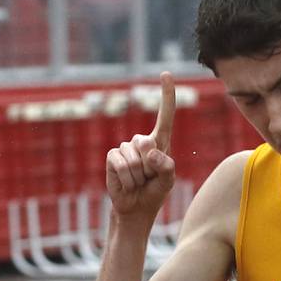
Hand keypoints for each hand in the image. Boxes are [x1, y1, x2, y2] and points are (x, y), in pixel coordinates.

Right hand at [106, 72, 175, 217]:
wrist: (136, 207)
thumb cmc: (154, 191)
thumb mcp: (167, 181)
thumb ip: (166, 166)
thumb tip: (150, 151)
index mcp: (160, 142)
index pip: (165, 115)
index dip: (166, 95)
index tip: (166, 73)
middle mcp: (142, 141)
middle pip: (148, 144)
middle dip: (151, 167)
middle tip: (149, 178)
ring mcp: (125, 148)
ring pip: (135, 159)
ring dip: (139, 177)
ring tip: (139, 182)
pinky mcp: (113, 157)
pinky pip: (122, 165)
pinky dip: (127, 179)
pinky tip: (127, 183)